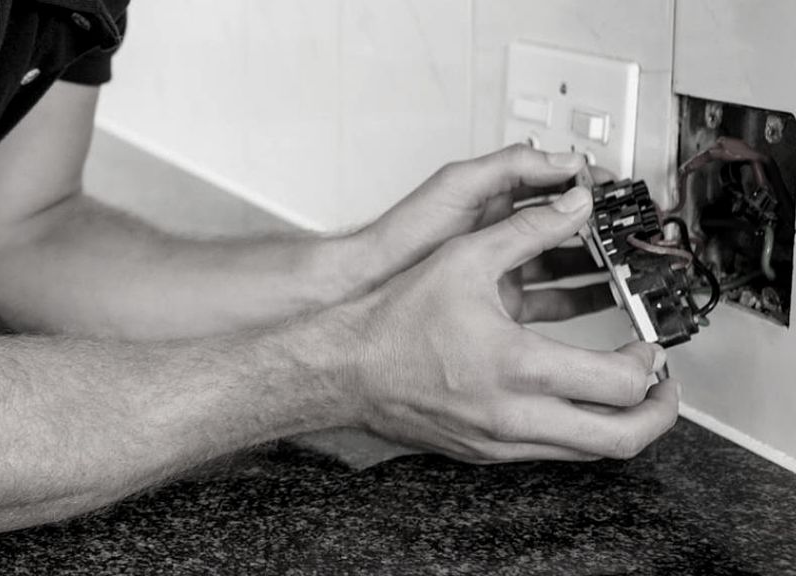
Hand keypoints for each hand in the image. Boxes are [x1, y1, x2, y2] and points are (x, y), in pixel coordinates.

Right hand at [325, 185, 679, 462]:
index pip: (620, 382)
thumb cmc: (390, 322)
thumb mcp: (463, 259)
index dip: (649, 363)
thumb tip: (573, 209)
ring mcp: (498, 441)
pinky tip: (565, 402)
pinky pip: (549, 453)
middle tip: (661, 389)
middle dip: (656, 413)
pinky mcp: (481, 452)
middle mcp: (514, 414)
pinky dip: (573, 431)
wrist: (340, 368)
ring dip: (618, 427)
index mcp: (518, 366)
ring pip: (587, 454)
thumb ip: (527, 230)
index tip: (647, 346)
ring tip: (623, 398)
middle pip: (620, 439)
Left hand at [356, 144, 617, 322]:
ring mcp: (504, 268)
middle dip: (604, 228)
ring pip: (567, 263)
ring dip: (601, 263)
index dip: (592, 186)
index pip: (559, 185)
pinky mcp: (501, 302)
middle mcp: (504, 232)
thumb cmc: (402, 236)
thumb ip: (510, 167)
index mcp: (497, 197)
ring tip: (630, 265)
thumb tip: (564, 160)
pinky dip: (583, 297)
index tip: (620, 193)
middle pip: (569, 226)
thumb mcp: (457, 185)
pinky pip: (554, 299)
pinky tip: (605, 298)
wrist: (370, 287)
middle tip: (634, 232)